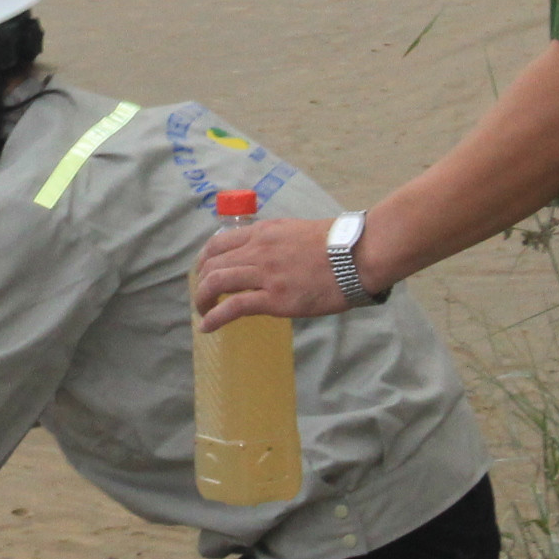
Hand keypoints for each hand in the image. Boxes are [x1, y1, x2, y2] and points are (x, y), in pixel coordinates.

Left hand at [195, 218, 350, 330]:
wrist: (357, 255)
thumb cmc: (337, 244)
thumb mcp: (296, 231)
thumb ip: (276, 242)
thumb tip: (267, 256)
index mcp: (263, 233)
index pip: (218, 242)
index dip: (205, 260)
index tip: (205, 272)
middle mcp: (258, 250)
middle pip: (212, 264)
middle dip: (201, 282)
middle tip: (203, 296)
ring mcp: (265, 274)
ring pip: (216, 283)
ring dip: (202, 300)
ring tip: (202, 312)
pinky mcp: (275, 298)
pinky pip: (233, 307)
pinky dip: (214, 317)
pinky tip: (206, 326)